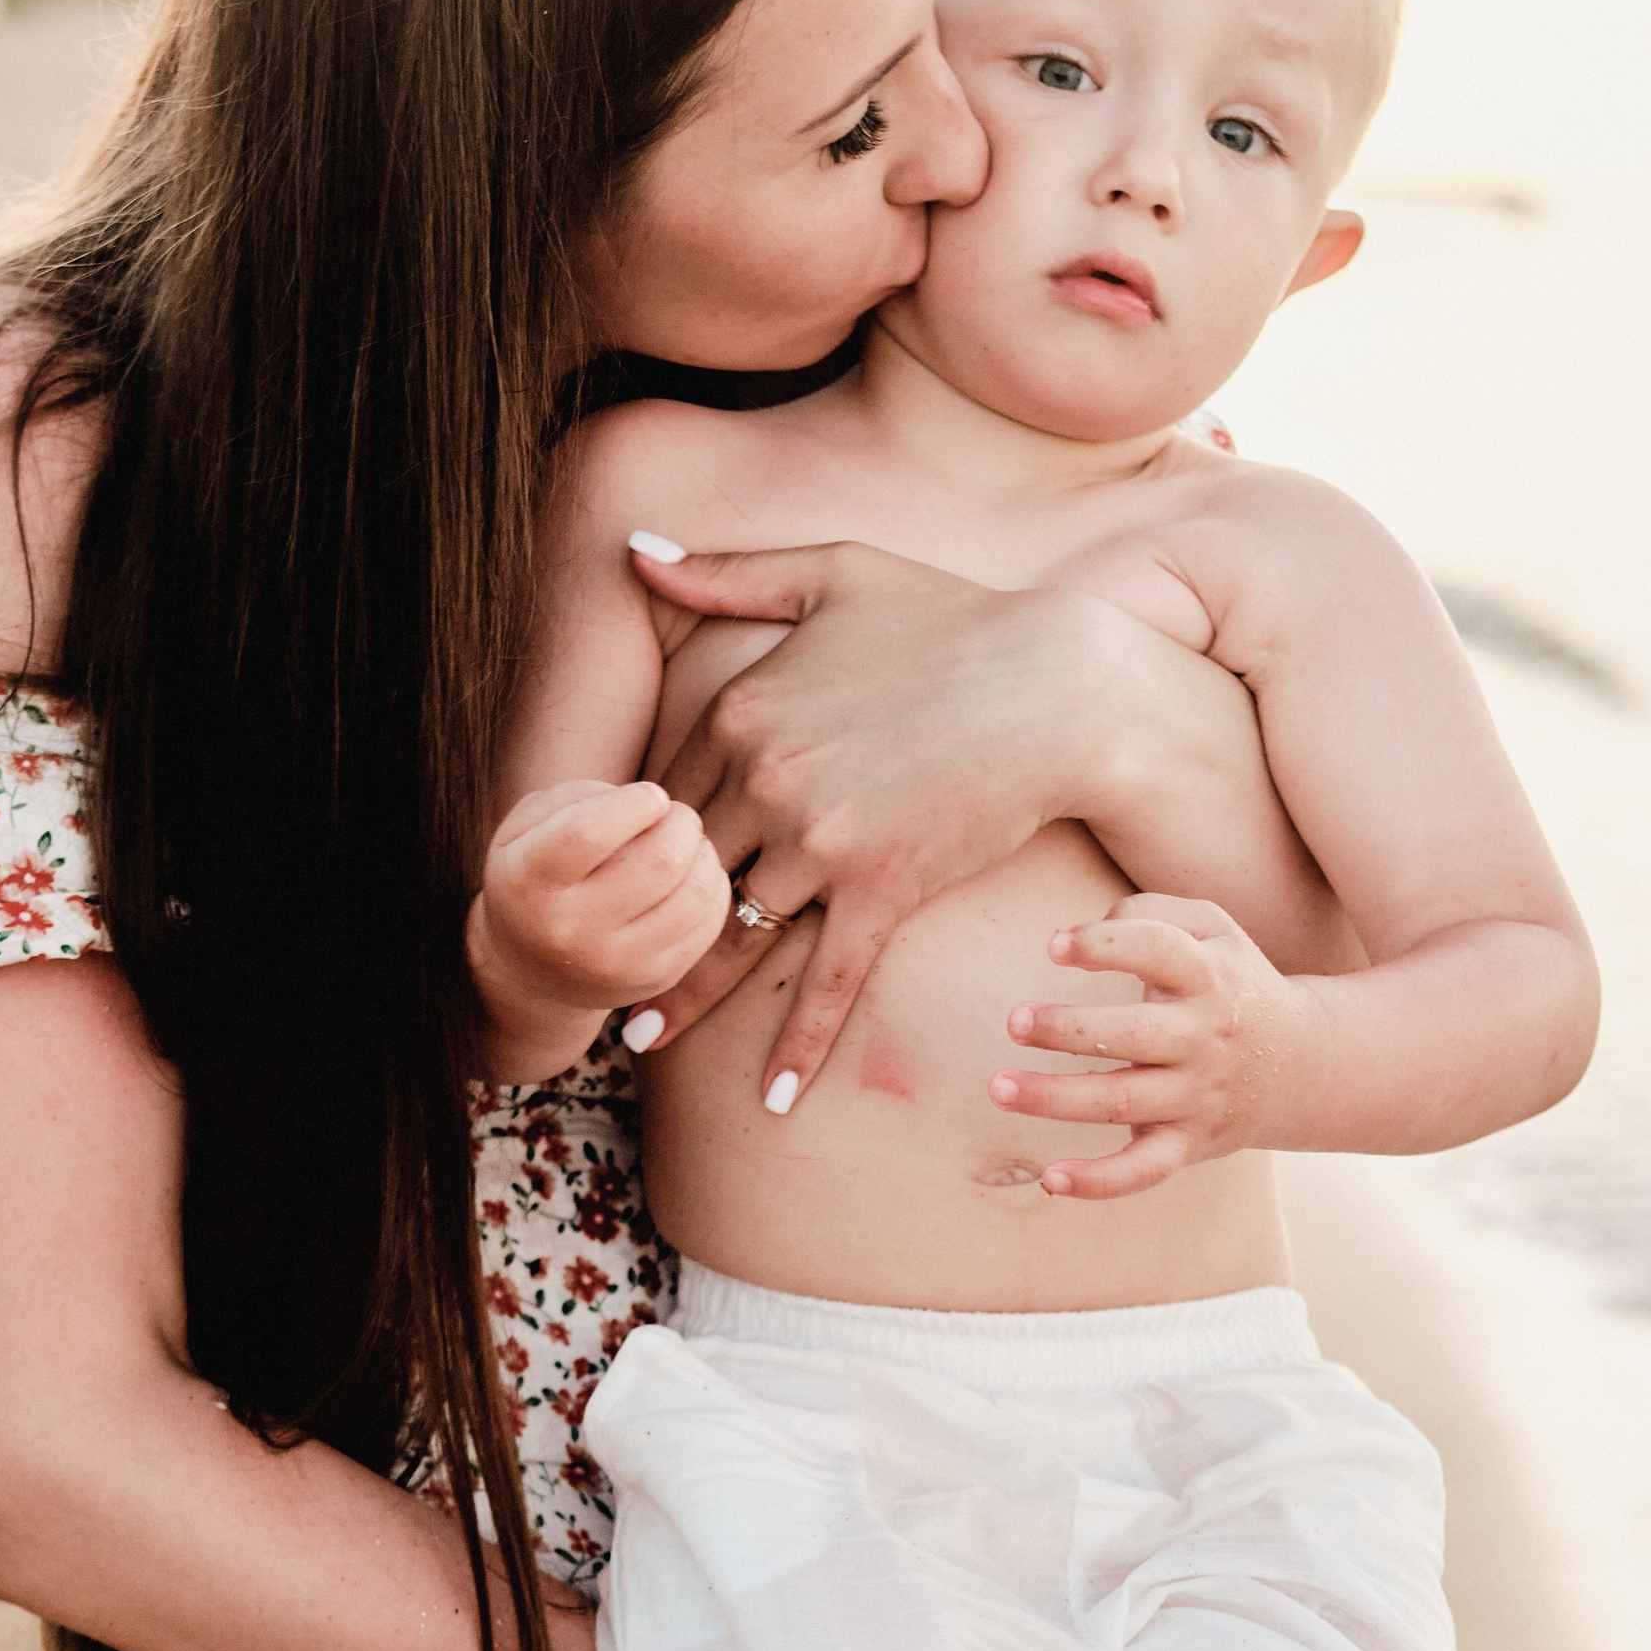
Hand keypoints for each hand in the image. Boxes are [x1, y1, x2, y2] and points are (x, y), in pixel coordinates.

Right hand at [468, 777, 727, 1072]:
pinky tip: (692, 876)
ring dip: (703, 854)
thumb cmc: (536, 875)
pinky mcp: (655, 978)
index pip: (589, 832)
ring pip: (696, 894)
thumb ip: (577, 797)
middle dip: (682, 823)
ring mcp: (617, 963)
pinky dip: (712, 887)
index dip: (636, 803)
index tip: (650, 795)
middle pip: (659, 862)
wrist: (532, 970)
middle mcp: (571, 929)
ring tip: (685, 845)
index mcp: (530, 881)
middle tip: (675, 816)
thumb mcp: (526, 826)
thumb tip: (651, 804)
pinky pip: (709, 922)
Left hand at [636, 539, 1179, 1100]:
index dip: (636, 841)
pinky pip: (828, 980)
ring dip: (685, 996)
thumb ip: (726, 572)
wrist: (1059, 683)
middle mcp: (767, 780)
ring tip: (641, 1038)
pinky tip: (773, 1099)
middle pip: (681, 875)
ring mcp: (822, 843)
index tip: (606, 877)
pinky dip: (800, 1042)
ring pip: (733, 936)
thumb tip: (631, 551)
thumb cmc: (952, 618)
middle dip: (636, 924)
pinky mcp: (883, 890)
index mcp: (742, 709)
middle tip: (592, 970)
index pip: (665, 794)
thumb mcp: (831, 571)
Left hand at [990, 894, 1305, 1199]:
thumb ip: (1147, 913)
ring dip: (1057, 1098)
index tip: (1053, 946)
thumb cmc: (1228, 982)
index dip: (1106, 945)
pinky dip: (1100, 1182)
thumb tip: (1074, 935)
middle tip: (1014, 1021)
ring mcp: (1197, 1095)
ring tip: (999, 1087)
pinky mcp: (1189, 1143)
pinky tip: (1052, 1178)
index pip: (1160, 952)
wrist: (1302, 1063)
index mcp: (1210, 976)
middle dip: (1070, 1030)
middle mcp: (1205, 1037)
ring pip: (1123, 1102)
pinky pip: (1143, 1171)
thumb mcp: (1210, 929)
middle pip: (1135, 1035)